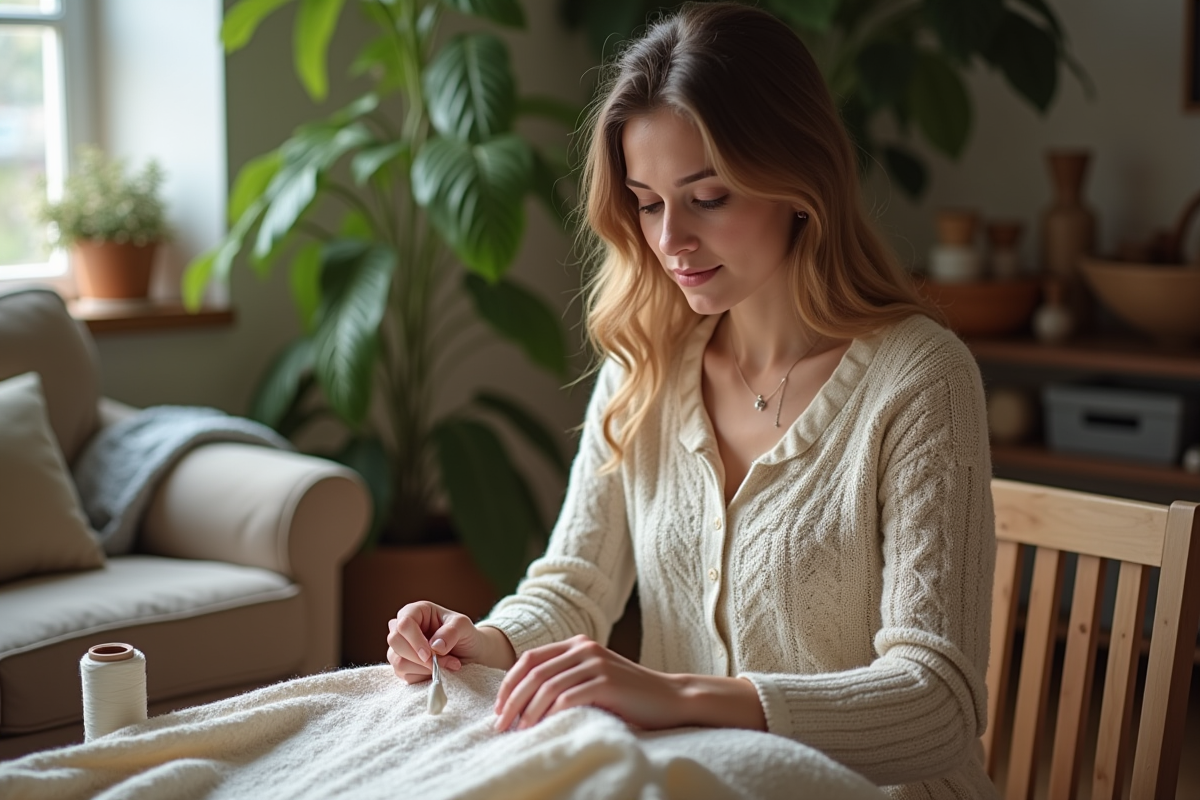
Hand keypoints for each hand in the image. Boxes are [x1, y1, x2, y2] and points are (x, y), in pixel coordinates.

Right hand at [386, 601, 515, 683]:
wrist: (471, 655)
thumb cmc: (465, 635)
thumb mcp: (463, 626)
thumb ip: (451, 631)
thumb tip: (435, 646)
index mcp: (417, 612)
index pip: (404, 623)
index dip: (414, 639)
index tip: (429, 653)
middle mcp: (404, 628)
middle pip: (395, 641)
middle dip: (418, 657)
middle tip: (440, 662)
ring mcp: (401, 648)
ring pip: (398, 661)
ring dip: (424, 668)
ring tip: (448, 665)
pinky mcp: (403, 667)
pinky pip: (404, 675)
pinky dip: (423, 677)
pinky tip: (438, 671)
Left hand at [493, 635, 685, 731]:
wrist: (669, 698)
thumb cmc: (628, 695)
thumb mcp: (593, 677)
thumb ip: (566, 677)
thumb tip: (525, 700)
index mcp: (577, 644)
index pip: (530, 658)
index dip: (509, 683)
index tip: (498, 708)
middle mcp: (584, 648)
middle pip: (534, 672)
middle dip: (511, 699)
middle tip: (499, 724)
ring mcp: (596, 663)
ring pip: (547, 685)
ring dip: (527, 710)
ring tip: (517, 730)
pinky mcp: (606, 682)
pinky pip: (567, 697)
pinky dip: (549, 713)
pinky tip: (541, 728)